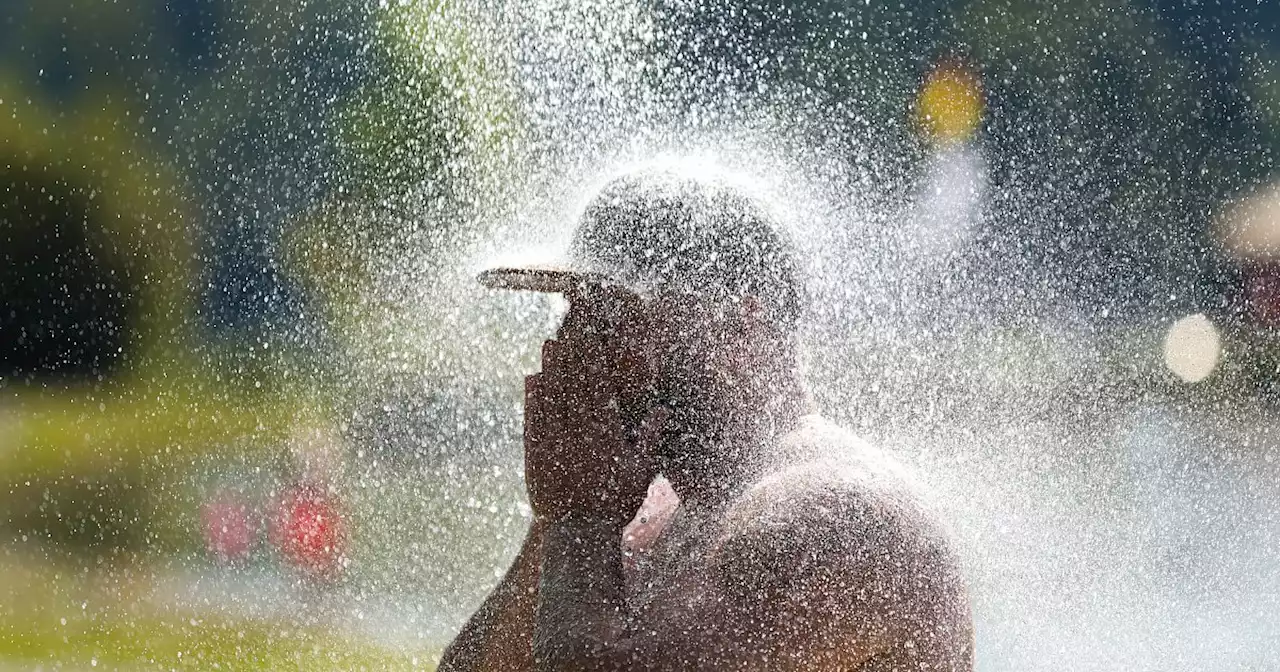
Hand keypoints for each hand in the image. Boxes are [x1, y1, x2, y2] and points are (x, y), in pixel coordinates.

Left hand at [523, 287, 665, 526]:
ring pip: (552, 396)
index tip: (593, 338)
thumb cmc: (616, 506)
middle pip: (575, 384)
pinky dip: (532, 396)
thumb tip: (663, 411)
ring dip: (551, 368)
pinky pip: (533, 417)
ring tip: (550, 344)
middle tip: (569, 328)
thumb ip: (649, 439)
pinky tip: (533, 379)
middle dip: (572, 354)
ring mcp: (554, 441)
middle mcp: (578, 432)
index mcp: (606, 434)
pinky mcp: (535, 453)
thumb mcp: (641, 472)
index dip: (595, 360)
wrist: (579, 536)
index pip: (600, 388)